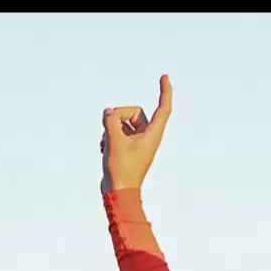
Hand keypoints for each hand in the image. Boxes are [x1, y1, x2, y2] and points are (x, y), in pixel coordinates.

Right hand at [101, 75, 172, 193]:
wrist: (117, 193)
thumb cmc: (120, 170)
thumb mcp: (114, 140)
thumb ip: (111, 120)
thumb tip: (108, 112)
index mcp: (152, 135)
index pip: (163, 109)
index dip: (165, 92)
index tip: (165, 77)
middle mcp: (147, 137)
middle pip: (133, 112)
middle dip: (118, 117)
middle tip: (111, 134)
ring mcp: (137, 142)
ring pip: (122, 121)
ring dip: (111, 129)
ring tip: (108, 146)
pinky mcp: (127, 147)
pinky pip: (116, 131)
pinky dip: (109, 137)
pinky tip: (105, 150)